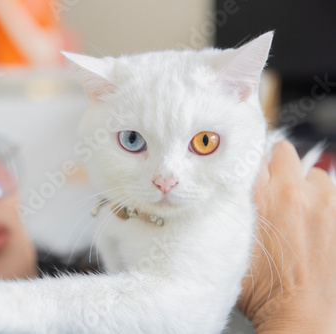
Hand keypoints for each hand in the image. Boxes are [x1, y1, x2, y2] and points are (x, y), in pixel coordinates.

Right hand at [237, 141, 335, 332]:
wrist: (301, 313)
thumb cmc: (262, 289)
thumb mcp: (228, 246)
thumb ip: (225, 214)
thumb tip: (220, 197)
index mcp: (257, 198)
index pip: (250, 157)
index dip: (247, 165)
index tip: (247, 173)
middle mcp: (290, 193)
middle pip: (282, 152)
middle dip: (276, 165)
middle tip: (272, 184)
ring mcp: (322, 202)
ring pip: (312, 172)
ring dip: (304, 184)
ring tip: (297, 206)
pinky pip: (331, 192)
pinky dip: (322, 200)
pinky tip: (314, 219)